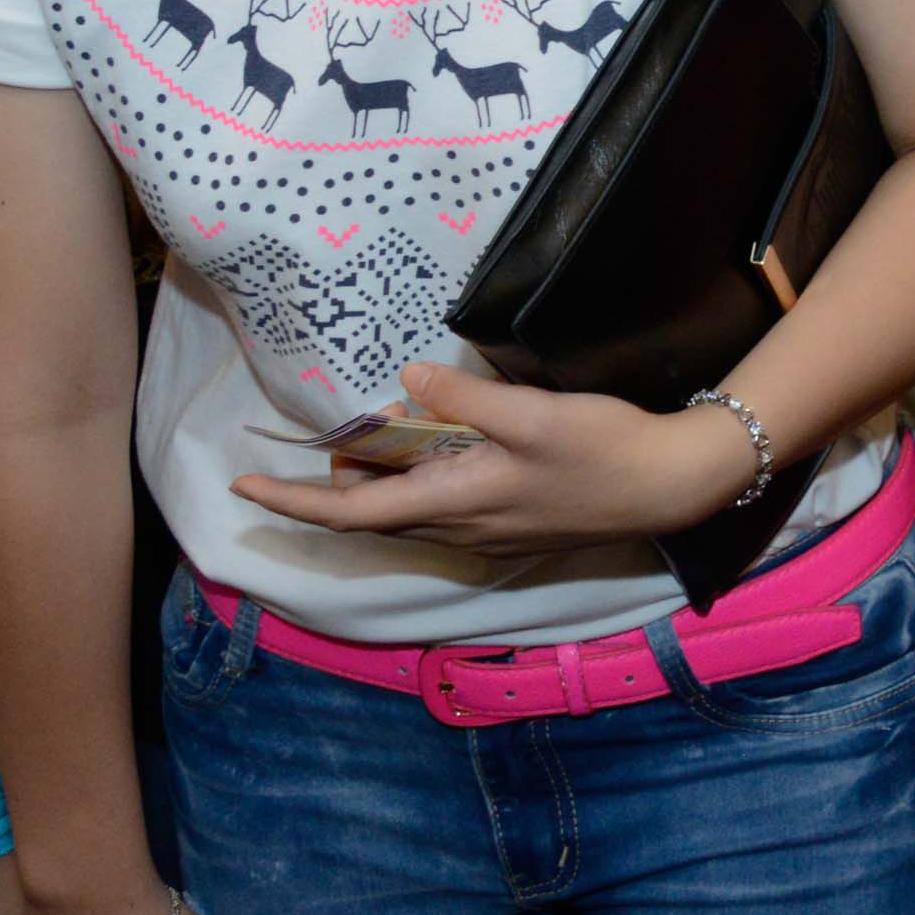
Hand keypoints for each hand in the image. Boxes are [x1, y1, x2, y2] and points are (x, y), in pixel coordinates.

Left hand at [229, 360, 758, 552]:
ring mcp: (487, 533)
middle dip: (339, 481)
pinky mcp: (510, 525)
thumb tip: (405, 382)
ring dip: (381, 480)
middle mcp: (461, 529)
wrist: (671, 485)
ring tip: (380, 431)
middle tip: (336, 431)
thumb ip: (466, 400)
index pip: (352, 515)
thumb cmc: (605, 449)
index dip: (293, 502)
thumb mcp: (535, 414)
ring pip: (407, 512)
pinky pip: (439, 509)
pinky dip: (417, 482)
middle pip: (375, 515)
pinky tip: (438, 448)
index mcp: (456, 504)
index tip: (243, 485)